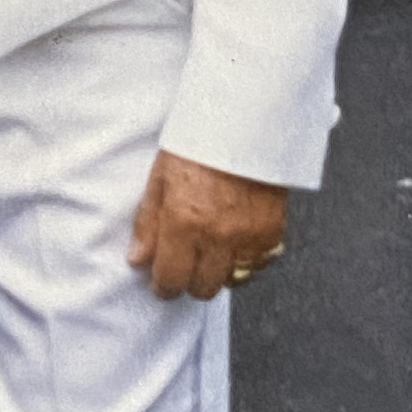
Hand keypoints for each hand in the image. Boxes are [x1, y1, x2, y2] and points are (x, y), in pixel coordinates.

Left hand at [127, 151, 287, 302]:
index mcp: (184, 220)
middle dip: (190, 281)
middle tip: (185, 264)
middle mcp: (217, 235)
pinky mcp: (272, 232)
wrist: (244, 122)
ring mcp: (248, 236)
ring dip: (219, 271)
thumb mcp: (160, 178)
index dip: (163, 286)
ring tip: (211, 247)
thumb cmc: (199, 144)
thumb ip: (148, 223)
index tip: (161, 281)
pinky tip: (236, 240)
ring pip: (232, 281)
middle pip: (202, 289)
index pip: (171, 279)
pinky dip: (246, 259)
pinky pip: (258, 264)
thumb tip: (138, 260)